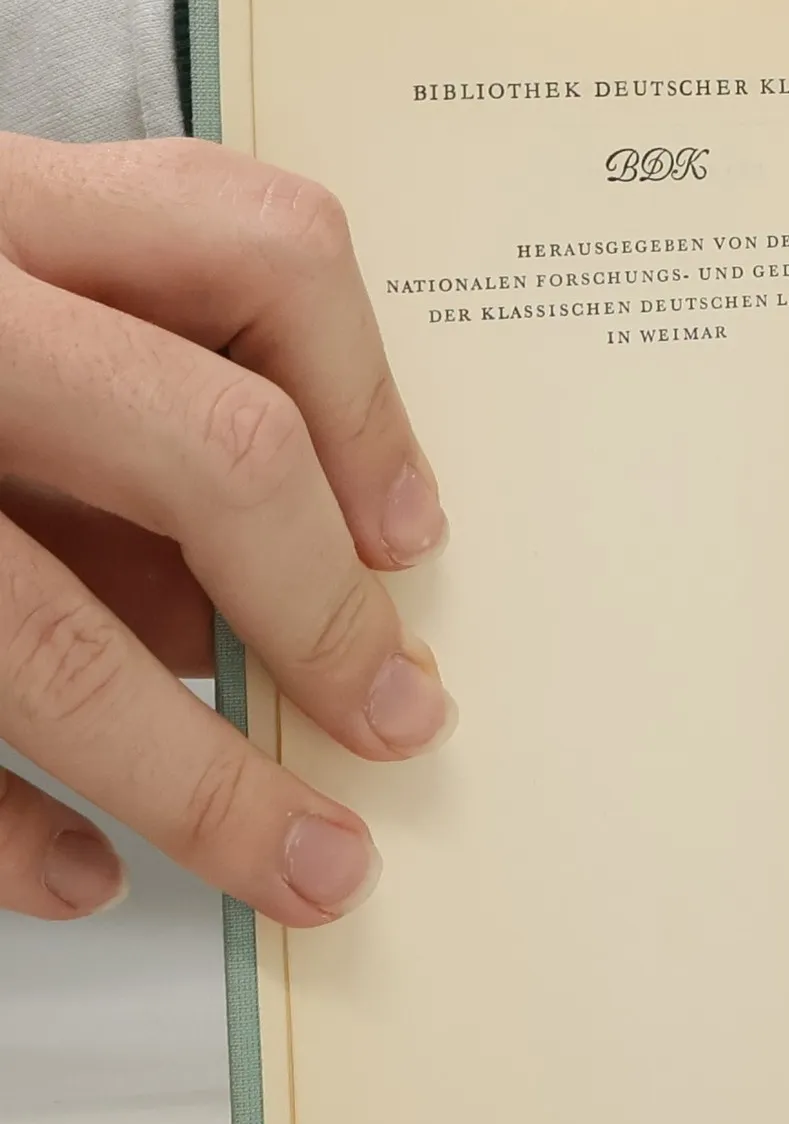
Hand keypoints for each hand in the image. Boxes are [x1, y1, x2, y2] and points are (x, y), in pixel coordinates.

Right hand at [0, 135, 454, 923]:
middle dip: (325, 615)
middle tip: (400, 721)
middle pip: (206, 450)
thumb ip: (108, 420)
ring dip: (201, 784)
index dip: (370, 403)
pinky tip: (78, 876)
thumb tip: (262, 608)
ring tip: (306, 869)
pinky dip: (1, 828)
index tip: (412, 541)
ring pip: (48, 643)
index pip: (259, 248)